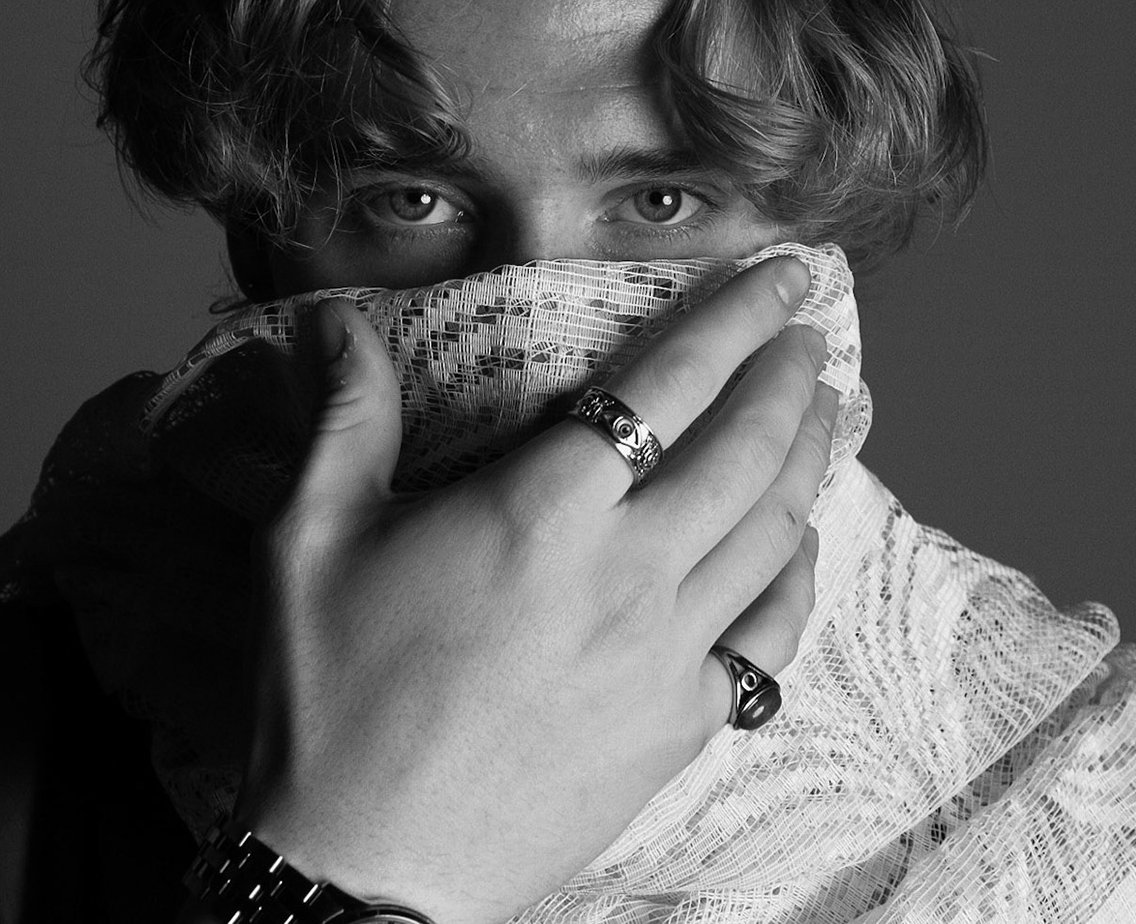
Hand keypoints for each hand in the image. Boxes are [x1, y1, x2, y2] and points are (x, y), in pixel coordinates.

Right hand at [232, 255, 837, 923]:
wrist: (365, 870)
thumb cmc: (329, 699)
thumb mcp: (310, 540)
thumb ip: (346, 416)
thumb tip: (336, 321)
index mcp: (540, 510)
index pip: (667, 383)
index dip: (734, 317)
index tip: (779, 272)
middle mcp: (625, 572)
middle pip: (745, 449)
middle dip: (789, 375)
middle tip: (808, 331)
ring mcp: (666, 654)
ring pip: (773, 532)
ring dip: (809, 457)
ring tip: (825, 408)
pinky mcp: (682, 726)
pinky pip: (772, 638)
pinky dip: (800, 576)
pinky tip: (803, 542)